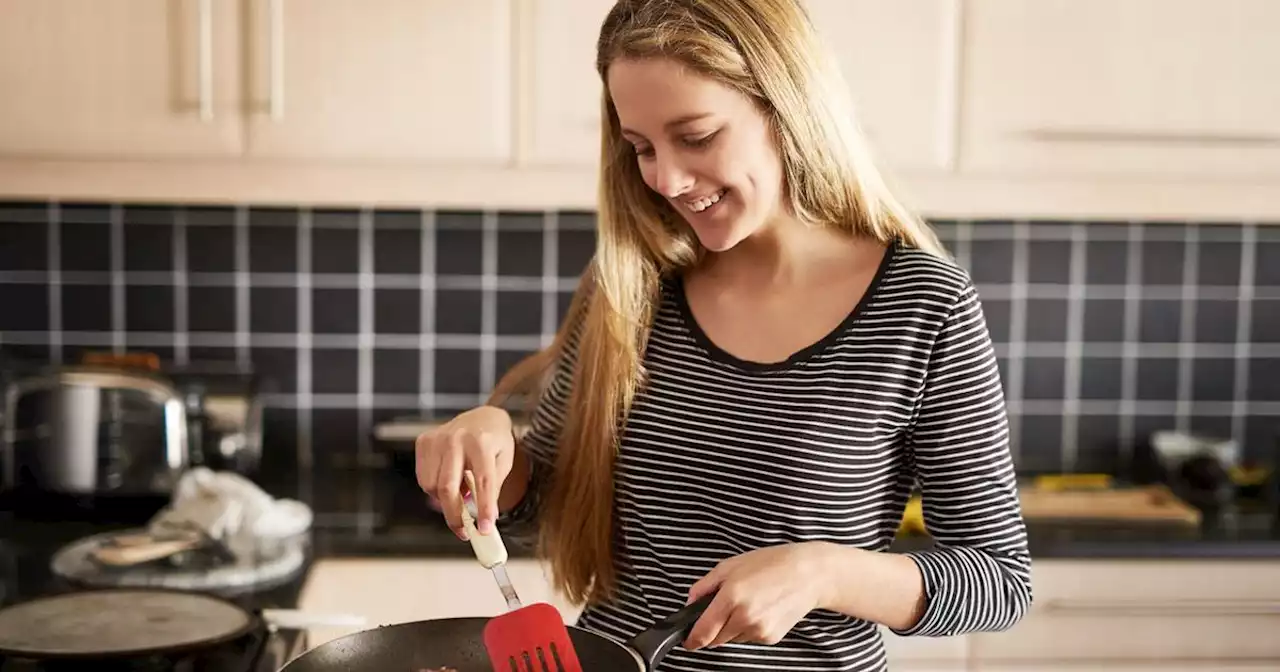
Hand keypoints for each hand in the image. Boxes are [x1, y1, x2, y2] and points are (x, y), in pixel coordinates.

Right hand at [415, 406, 513, 539]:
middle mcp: (456, 439)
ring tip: (461, 492)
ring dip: (445, 500)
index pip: (483, 481)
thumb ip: (493, 489)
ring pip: (432, 486)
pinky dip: (435, 488)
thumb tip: (484, 520)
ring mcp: (437, 439)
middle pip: (448, 488)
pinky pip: (423, 478)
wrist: (482, 417)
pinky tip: (450, 480)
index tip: (485, 529)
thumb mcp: (504, 462)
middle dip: (455, 516)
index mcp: (482, 442)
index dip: (484, 508)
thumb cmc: (495, 442)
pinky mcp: (424, 442)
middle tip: (464, 531)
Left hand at [683, 542, 834, 649]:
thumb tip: (691, 601)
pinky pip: (749, 638)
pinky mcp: (770, 637)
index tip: (688, 640)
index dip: (692, 640)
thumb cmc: (772, 564)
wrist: (809, 574)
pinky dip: (749, 628)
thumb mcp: (731, 565)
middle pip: (715, 639)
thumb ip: (705, 585)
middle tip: (724, 608)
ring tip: (748, 603)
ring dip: (732, 628)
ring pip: (732, 639)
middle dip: (713, 628)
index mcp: (731, 597)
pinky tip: (760, 609)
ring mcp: (759, 630)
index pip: (703, 632)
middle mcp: (744, 617)